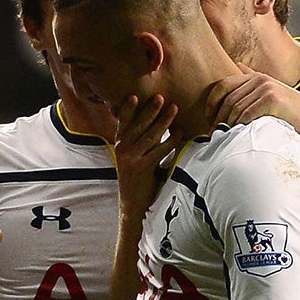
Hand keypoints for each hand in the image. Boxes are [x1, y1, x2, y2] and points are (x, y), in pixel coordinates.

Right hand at [111, 93, 179, 218]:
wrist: (133, 203)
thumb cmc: (136, 178)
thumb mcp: (131, 157)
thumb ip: (137, 141)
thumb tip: (151, 123)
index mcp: (119, 144)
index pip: (122, 122)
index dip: (127, 109)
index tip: (134, 95)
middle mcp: (123, 149)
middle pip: (138, 125)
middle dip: (150, 110)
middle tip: (161, 97)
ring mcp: (131, 158)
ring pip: (150, 136)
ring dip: (163, 121)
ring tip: (174, 108)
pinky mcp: (142, 168)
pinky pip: (159, 151)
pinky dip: (171, 140)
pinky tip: (179, 132)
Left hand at [208, 70, 299, 138]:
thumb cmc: (287, 109)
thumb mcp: (269, 90)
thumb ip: (252, 78)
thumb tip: (237, 65)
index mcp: (254, 77)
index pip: (223, 85)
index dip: (211, 102)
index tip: (208, 117)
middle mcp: (258, 80)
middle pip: (228, 99)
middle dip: (218, 117)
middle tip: (213, 132)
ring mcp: (265, 88)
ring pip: (236, 108)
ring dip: (227, 124)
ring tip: (223, 135)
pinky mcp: (271, 99)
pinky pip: (246, 114)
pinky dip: (239, 125)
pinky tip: (237, 133)